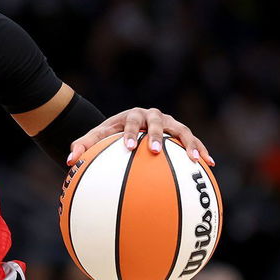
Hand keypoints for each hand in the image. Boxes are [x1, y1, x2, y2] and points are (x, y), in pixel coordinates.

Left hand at [67, 107, 214, 165]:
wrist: (128, 126)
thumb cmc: (110, 135)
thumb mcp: (95, 138)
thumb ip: (81, 146)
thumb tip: (69, 161)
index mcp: (130, 116)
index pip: (130, 121)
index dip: (129, 133)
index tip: (127, 148)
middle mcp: (152, 116)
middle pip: (157, 122)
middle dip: (157, 136)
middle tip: (155, 151)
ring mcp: (169, 123)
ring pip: (181, 130)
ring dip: (189, 143)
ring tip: (196, 160)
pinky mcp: (181, 133)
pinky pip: (193, 141)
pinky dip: (201, 150)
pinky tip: (210, 164)